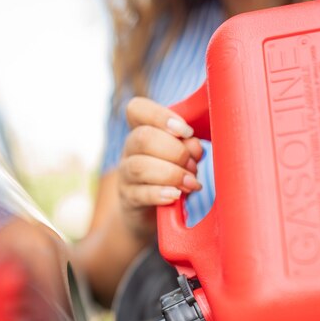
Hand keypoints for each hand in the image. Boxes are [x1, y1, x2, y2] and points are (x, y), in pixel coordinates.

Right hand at [119, 97, 202, 233]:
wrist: (152, 212)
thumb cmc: (172, 176)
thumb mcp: (183, 158)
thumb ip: (189, 148)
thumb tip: (193, 145)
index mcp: (142, 130)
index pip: (136, 109)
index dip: (161, 116)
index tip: (186, 131)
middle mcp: (130, 149)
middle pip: (142, 138)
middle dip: (175, 151)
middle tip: (193, 165)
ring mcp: (126, 175)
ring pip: (140, 166)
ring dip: (171, 174)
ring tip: (191, 183)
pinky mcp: (128, 199)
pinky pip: (140, 194)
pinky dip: (161, 193)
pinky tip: (176, 196)